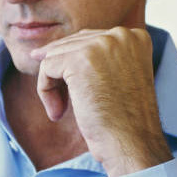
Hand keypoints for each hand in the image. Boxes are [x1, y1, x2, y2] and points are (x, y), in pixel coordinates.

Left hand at [30, 26, 172, 176]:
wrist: (131, 142)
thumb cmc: (122, 119)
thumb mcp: (115, 78)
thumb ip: (95, 59)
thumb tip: (42, 52)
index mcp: (135, 36)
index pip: (87, 40)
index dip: (72, 67)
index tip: (75, 92)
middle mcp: (120, 34)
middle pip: (69, 46)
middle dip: (60, 76)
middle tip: (63, 105)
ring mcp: (100, 45)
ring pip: (54, 57)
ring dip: (52, 86)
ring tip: (60, 111)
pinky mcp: (79, 60)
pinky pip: (46, 69)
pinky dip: (45, 92)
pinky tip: (58, 113)